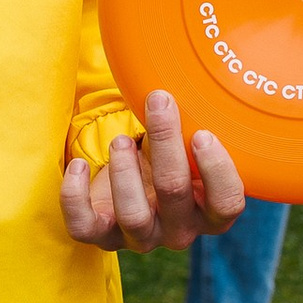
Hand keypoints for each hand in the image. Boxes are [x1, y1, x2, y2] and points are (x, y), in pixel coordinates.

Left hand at [60, 90, 244, 251]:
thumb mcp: (188, 139)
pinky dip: (76, 196)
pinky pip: (84, 227)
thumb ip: (198, 121)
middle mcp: (179, 230)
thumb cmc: (168, 154)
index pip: (226, 203)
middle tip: (159, 103)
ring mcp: (140, 237)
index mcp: (210, 211)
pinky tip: (80, 164)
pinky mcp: (102, 236)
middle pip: (174, 195)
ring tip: (120, 140)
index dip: (217, 171)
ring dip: (125, 172)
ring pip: (133, 216)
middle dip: (165, 144)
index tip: (202, 133)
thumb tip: (194, 65)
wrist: (132, 176)